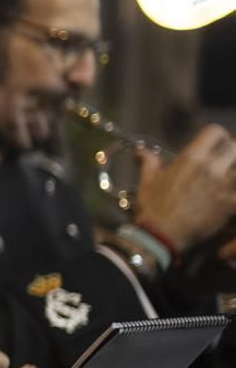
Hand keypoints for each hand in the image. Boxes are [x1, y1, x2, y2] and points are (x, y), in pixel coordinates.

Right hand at [133, 125, 235, 252]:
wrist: (161, 235)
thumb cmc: (153, 206)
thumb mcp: (147, 181)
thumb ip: (150, 162)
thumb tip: (142, 151)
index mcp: (191, 158)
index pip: (215, 132)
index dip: (218, 136)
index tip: (215, 144)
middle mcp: (211, 168)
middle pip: (235, 147)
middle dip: (231, 152)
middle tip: (225, 162)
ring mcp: (225, 186)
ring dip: (234, 173)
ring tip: (227, 180)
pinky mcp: (231, 204)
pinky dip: (234, 195)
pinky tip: (228, 198)